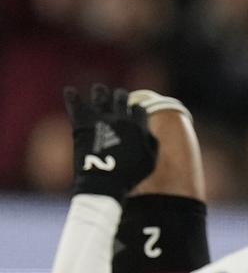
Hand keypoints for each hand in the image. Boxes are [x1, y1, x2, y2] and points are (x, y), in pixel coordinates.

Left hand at [64, 84, 157, 200]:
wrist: (104, 182)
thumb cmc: (129, 176)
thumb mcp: (151, 162)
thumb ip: (152, 143)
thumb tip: (147, 129)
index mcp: (138, 127)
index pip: (139, 108)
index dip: (136, 110)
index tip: (133, 113)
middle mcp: (120, 119)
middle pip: (122, 97)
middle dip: (121, 96)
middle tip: (119, 98)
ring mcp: (100, 120)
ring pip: (101, 95)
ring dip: (101, 92)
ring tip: (100, 90)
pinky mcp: (83, 124)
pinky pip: (76, 105)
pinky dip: (72, 97)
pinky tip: (69, 91)